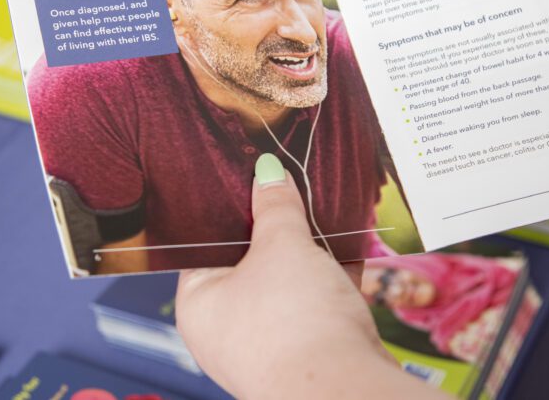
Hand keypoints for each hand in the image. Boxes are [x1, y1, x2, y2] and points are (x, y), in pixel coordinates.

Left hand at [175, 154, 446, 399]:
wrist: (343, 391)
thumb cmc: (295, 323)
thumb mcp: (283, 245)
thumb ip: (275, 206)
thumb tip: (267, 170)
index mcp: (198, 303)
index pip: (206, 243)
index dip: (232, 209)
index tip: (252, 177)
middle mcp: (225, 330)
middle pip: (251, 262)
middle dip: (278, 229)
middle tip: (292, 190)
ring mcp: (267, 345)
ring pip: (288, 284)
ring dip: (311, 254)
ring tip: (326, 213)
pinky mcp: (307, 354)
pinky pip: (316, 306)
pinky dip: (331, 281)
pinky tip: (350, 249)